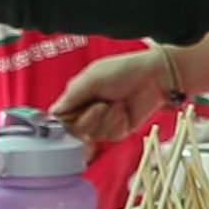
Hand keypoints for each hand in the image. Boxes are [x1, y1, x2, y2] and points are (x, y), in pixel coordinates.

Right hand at [51, 45, 175, 147]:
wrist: (155, 78)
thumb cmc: (123, 72)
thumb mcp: (91, 79)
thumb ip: (71, 97)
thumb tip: (53, 114)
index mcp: (77, 97)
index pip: (59, 117)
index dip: (61, 122)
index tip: (70, 118)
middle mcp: (87, 111)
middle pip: (74, 131)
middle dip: (88, 119)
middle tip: (102, 104)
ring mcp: (103, 122)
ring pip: (92, 135)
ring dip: (107, 119)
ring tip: (118, 103)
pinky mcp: (119, 130)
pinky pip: (110, 136)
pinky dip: (117, 123)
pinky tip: (125, 111)